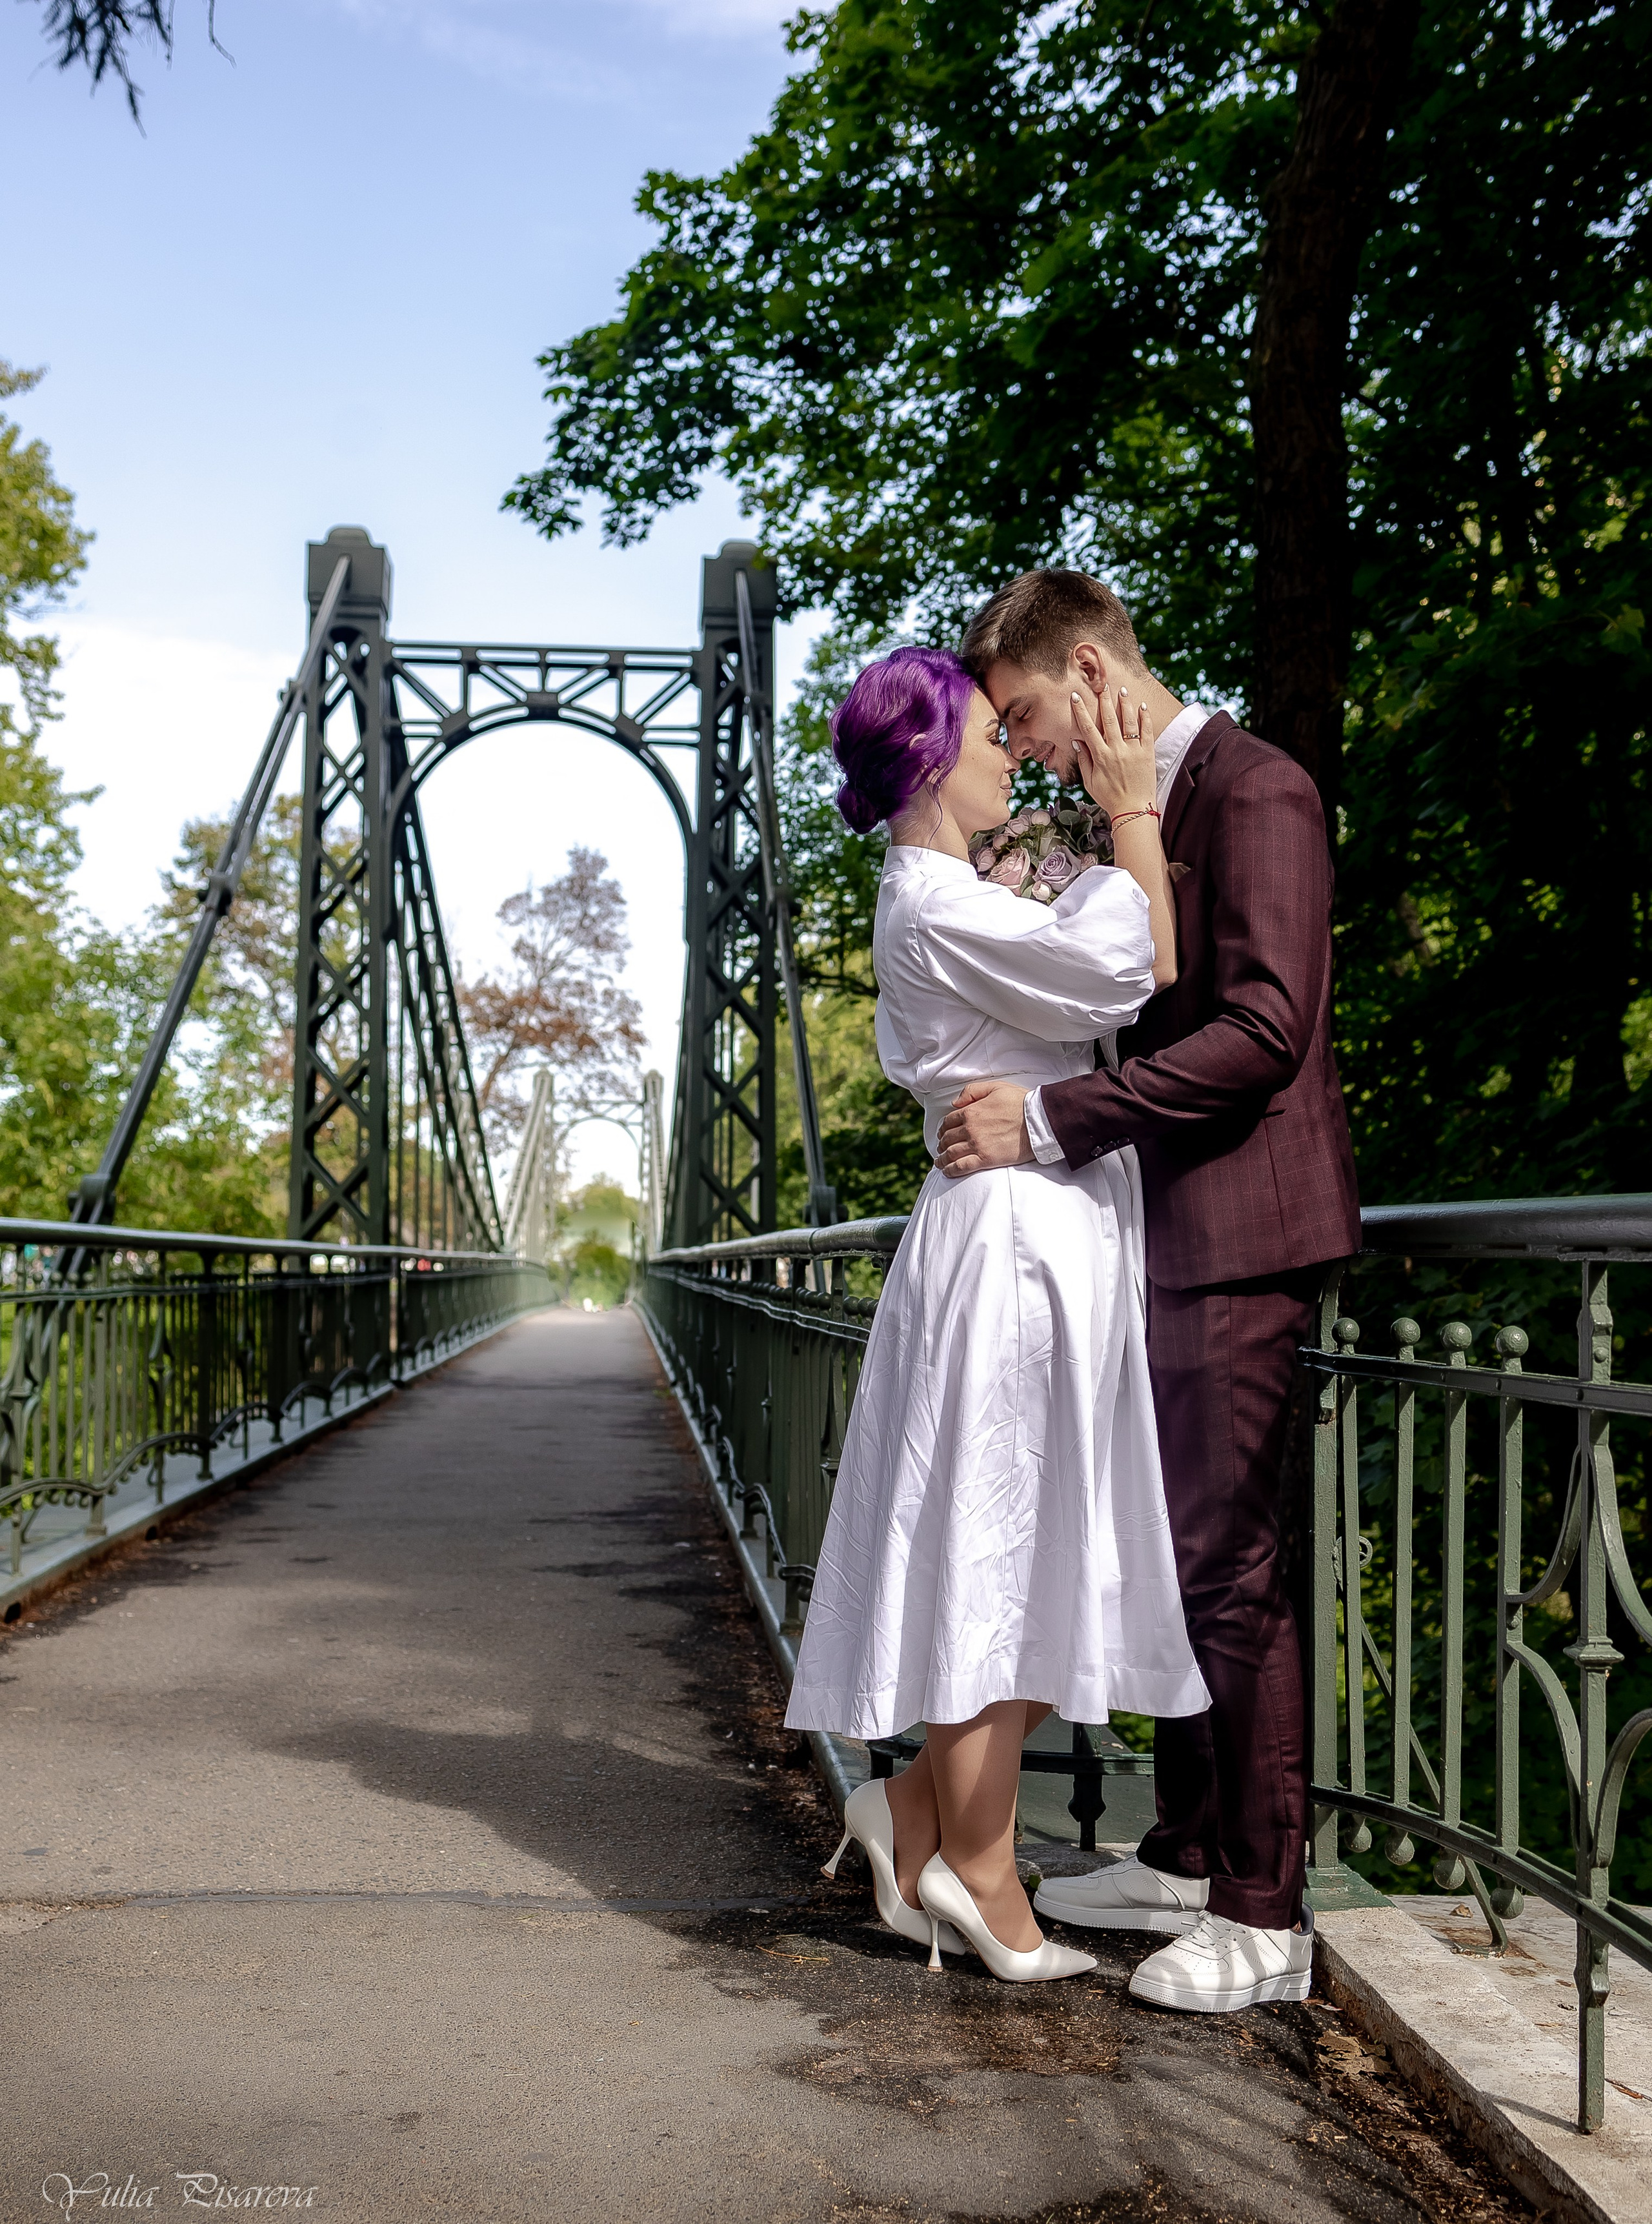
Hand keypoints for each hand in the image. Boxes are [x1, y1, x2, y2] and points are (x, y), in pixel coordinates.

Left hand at [936, 1082, 1032, 1177]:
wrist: (1038, 1121)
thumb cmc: (1021, 1103)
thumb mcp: (995, 1087)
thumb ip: (972, 1091)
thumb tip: (955, 1102)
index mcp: (971, 1111)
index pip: (949, 1121)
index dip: (943, 1128)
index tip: (943, 1133)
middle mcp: (970, 1129)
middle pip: (947, 1138)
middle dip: (942, 1144)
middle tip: (941, 1148)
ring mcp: (977, 1145)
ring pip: (951, 1154)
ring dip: (942, 1159)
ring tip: (940, 1162)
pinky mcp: (986, 1159)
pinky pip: (962, 1167)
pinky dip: (951, 1170)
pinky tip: (947, 1172)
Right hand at [1070, 684, 1156, 817]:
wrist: (1134, 809)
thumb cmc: (1110, 798)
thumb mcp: (1090, 782)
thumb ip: (1084, 760)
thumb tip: (1077, 741)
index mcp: (1101, 757)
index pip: (1087, 729)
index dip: (1081, 711)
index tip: (1076, 697)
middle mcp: (1116, 751)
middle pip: (1108, 720)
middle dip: (1104, 700)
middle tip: (1102, 685)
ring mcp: (1133, 751)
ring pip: (1128, 722)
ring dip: (1125, 704)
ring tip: (1123, 690)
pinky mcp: (1148, 753)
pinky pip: (1147, 731)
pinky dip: (1145, 718)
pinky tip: (1142, 706)